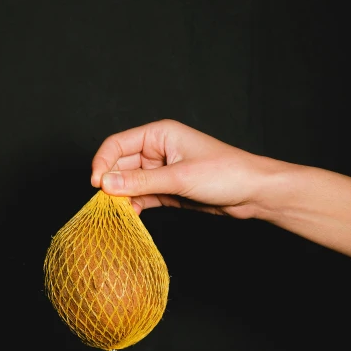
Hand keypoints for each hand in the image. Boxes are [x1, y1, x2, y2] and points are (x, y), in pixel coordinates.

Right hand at [91, 119, 278, 216]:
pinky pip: (143, 196)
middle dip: (111, 183)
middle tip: (105, 204)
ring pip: (130, 183)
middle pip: (120, 165)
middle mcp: (157, 150)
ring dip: (122, 197)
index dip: (103, 163)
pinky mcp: (168, 189)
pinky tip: (131, 215)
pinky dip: (135, 205)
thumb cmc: (225, 173)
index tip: (96, 184)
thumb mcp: (179, 177)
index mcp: (159, 134)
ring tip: (117, 212)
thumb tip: (106, 184)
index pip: (117, 144)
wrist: (254, 193)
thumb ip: (140, 182)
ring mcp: (162, 171)